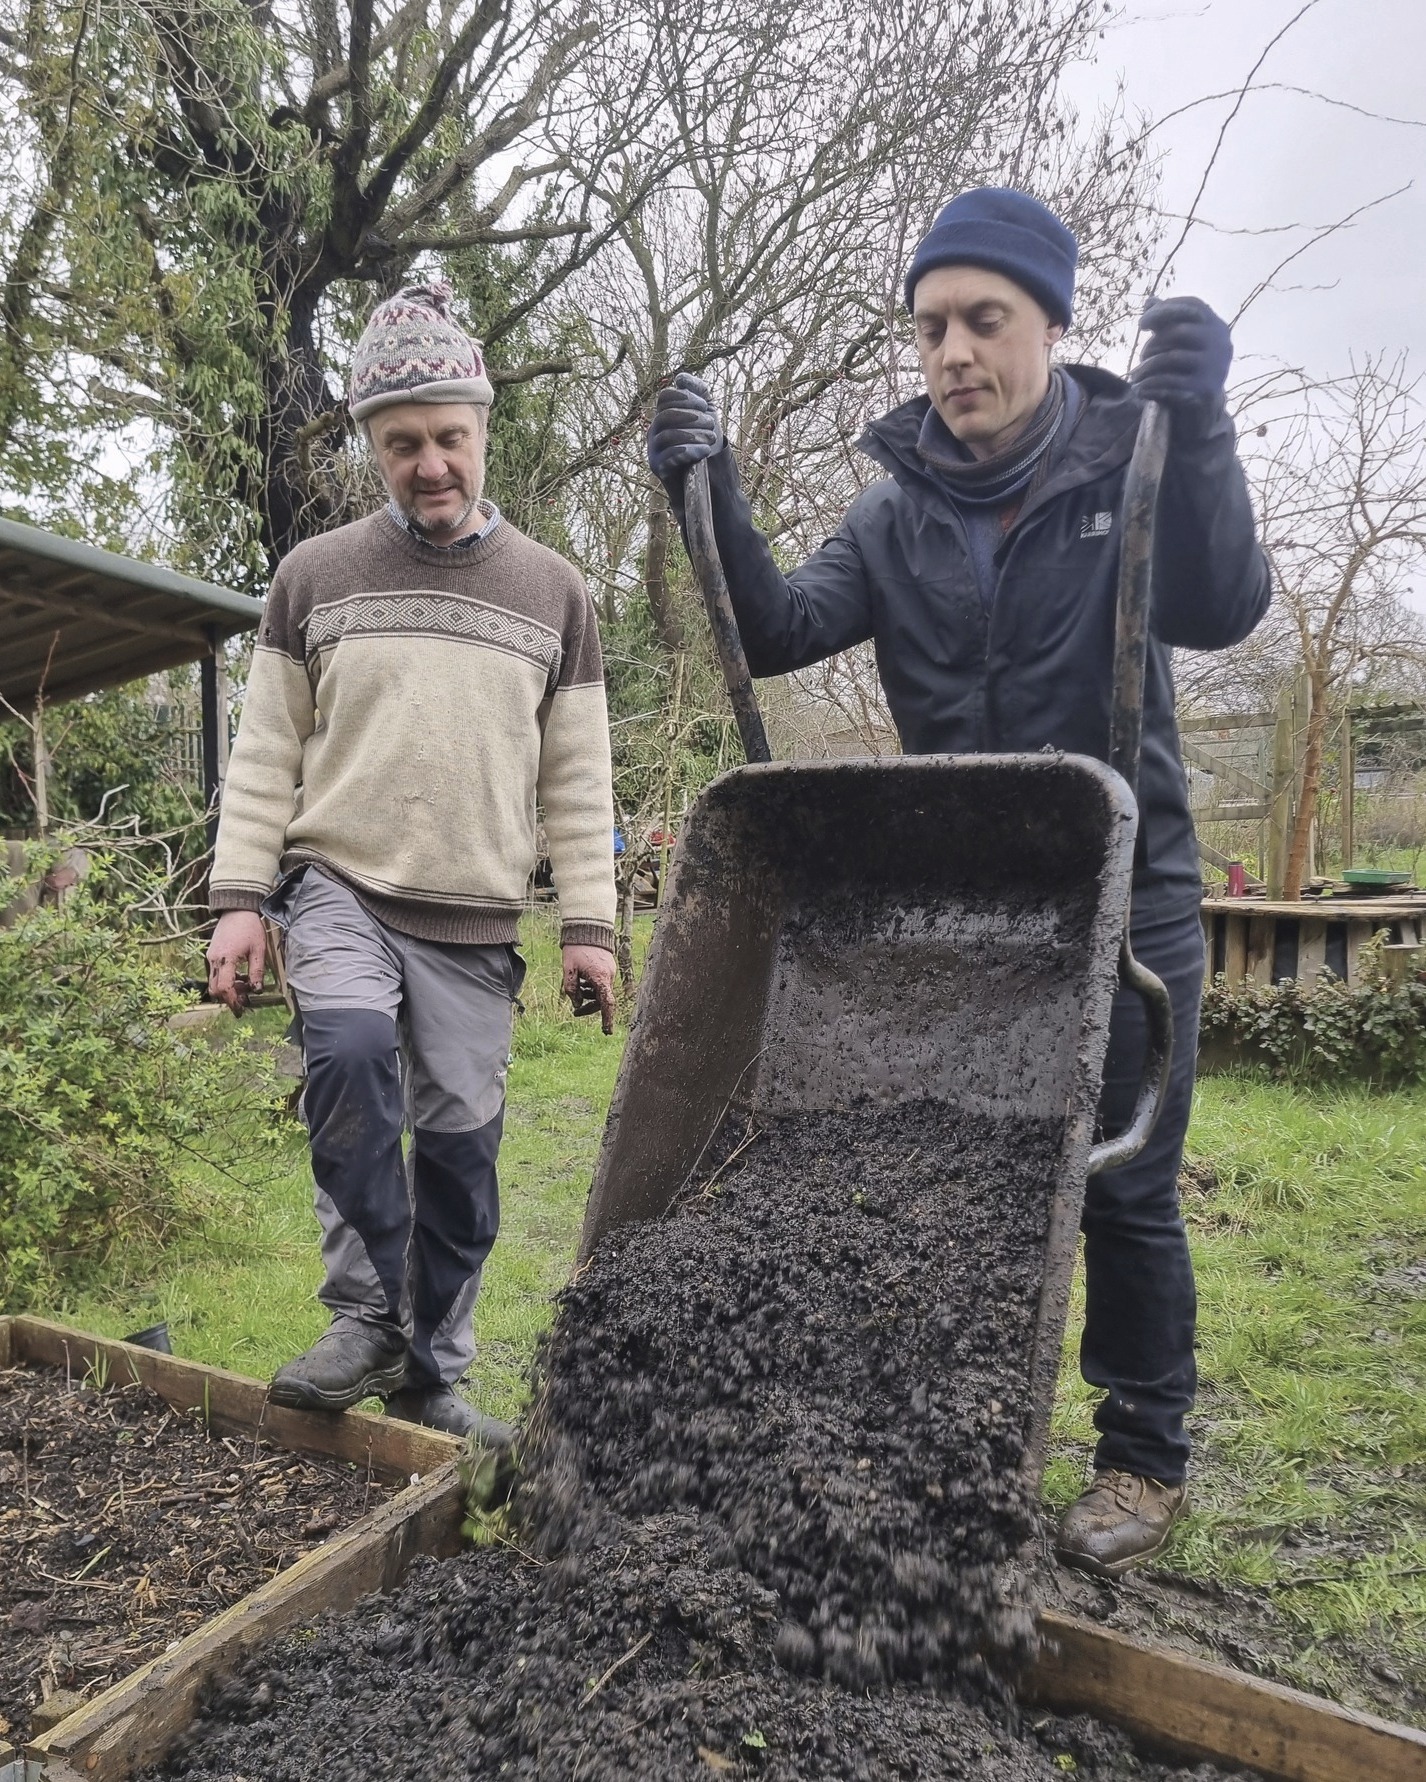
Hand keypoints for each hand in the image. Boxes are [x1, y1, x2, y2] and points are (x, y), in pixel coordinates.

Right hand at [207, 910, 266, 1013]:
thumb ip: (257, 971)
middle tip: (245, 999)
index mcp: (226, 959)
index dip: (232, 1000)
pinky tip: (241, 975)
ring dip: (228, 988)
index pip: (224, 987)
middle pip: (215, 989)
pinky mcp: (212, 954)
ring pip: (214, 982)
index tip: (241, 1009)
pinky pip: (215, 973)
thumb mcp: (258, 950)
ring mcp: (211, 957)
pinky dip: (226, 979)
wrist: (236, 910)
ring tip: (246, 985)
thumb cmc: (249, 927)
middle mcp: (214, 959)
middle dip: (229, 998)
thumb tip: (257, 990)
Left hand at [561, 943, 615, 1034]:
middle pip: (602, 999)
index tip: (607, 1031)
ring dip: (588, 995)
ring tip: (575, 986)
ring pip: (600, 991)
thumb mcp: (568, 970)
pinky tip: (581, 979)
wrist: (587, 928)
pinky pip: (601, 982)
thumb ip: (571, 989)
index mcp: (600, 978)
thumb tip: (576, 1004)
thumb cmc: (576, 949)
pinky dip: (591, 986)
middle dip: (589, 1007)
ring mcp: (609, 971)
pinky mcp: (607, 967)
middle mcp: (608, 976)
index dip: (607, 1018)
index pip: (606, 1003)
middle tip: (575, 1012)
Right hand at [647, 371, 722, 487]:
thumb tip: (680, 378)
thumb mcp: (708, 413)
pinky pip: (667, 455)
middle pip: (665, 415)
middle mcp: (655, 430)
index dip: (685, 397)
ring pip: (667, 434)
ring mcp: (654, 449)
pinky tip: (704, 451)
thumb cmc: (706, 443)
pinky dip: (688, 450)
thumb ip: (699, 392)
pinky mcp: (658, 467)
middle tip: (711, 424)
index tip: (705, 406)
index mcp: (665, 415)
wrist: (708, 477)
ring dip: (692, 435)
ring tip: (711, 438)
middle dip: (691, 417)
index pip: (665, 397)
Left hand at [1131, 296, 1231, 430]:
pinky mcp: (1205, 389)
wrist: (1206, 406)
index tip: (1142, 324)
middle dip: (1153, 343)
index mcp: (1216, 326)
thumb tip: (1150, 301)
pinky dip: (1151, 385)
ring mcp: (1214, 367)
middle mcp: (1220, 343)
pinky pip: (1171, 383)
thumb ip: (1168, 321)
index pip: (1192, 306)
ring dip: (1147, 367)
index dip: (1165, 310)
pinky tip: (1139, 390)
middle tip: (1141, 355)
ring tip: (1134, 375)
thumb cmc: (1189, 365)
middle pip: (1179, 332)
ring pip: (1171, 358)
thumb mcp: (1181, 341)